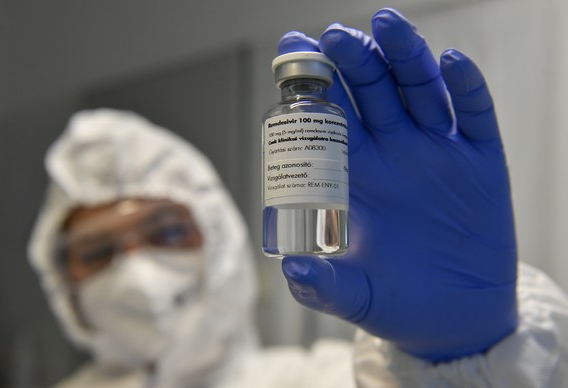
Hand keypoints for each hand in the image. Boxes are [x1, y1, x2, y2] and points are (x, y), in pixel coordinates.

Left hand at [280, 8, 517, 361]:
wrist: (454, 318)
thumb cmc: (396, 302)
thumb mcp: (354, 297)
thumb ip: (322, 285)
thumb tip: (292, 270)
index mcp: (356, 175)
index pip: (330, 116)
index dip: (312, 84)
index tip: (292, 50)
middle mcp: (394, 153)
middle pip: (371, 91)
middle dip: (354, 60)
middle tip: (333, 36)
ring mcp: (438, 152)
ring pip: (420, 90)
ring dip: (405, 56)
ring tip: (386, 25)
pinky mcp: (481, 163)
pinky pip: (475, 115)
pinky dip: (466, 87)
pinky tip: (451, 63)